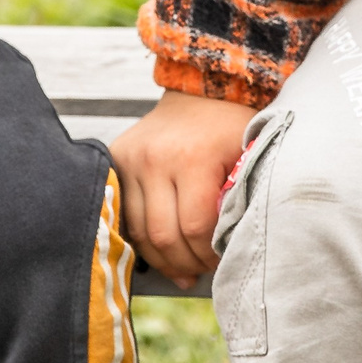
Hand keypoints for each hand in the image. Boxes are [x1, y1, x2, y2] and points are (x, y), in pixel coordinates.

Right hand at [110, 90, 257, 286]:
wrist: (200, 91)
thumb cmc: (230, 128)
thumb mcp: (245, 158)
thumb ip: (237, 201)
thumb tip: (228, 249)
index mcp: (192, 158)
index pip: (195, 227)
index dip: (208, 254)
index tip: (219, 260)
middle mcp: (154, 159)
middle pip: (164, 235)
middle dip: (185, 262)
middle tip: (201, 270)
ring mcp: (130, 159)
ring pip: (139, 231)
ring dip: (162, 258)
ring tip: (183, 267)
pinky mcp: (116, 159)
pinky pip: (125, 215)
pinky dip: (141, 239)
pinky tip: (160, 252)